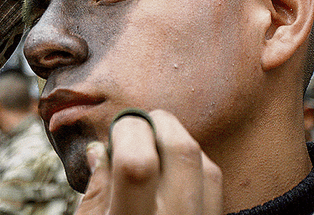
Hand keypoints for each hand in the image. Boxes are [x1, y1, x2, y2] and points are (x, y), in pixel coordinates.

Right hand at [75, 110, 222, 214]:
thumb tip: (100, 150)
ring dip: (180, 144)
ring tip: (154, 148)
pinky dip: (196, 169)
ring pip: (207, 167)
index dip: (127, 132)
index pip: (138, 163)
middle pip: (182, 152)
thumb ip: (95, 189)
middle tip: (138, 126)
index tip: (116, 129)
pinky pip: (217, 189)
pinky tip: (173, 173)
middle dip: (159, 124)